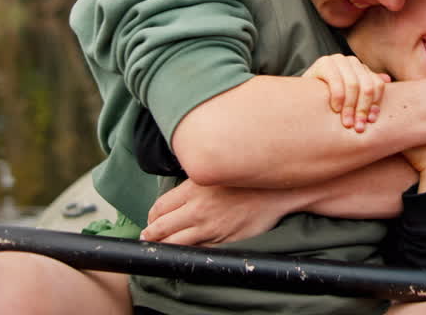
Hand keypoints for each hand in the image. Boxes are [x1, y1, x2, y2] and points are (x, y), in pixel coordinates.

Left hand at [142, 179, 288, 245]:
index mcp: (193, 189)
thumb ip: (194, 183)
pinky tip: (186, 250)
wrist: (277, 191)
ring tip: (161, 247)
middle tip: (148, 237)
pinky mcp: (222, 241)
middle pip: (161, 228)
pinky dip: (188, 252)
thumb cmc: (247, 179)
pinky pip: (197, 250)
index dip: (150, 217)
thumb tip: (177, 194)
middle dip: (151, 234)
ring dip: (165, 246)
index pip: (159, 207)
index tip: (150, 221)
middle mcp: (197, 210)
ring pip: (175, 243)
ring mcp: (209, 228)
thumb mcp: (215, 172)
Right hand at [302, 54, 390, 132]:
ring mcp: (338, 60)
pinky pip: (337, 82)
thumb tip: (388, 80)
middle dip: (363, 109)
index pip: (377, 85)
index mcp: (361, 68)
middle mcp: (352, 61)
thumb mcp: (350, 95)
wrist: (302, 95)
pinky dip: (338, 97)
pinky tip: (335, 109)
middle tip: (358, 127)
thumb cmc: (329, 98)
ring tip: (347, 122)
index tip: (370, 122)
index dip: (374, 104)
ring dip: (351, 107)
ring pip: (354, 85)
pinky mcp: (324, 63)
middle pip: (366, 86)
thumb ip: (367, 88)